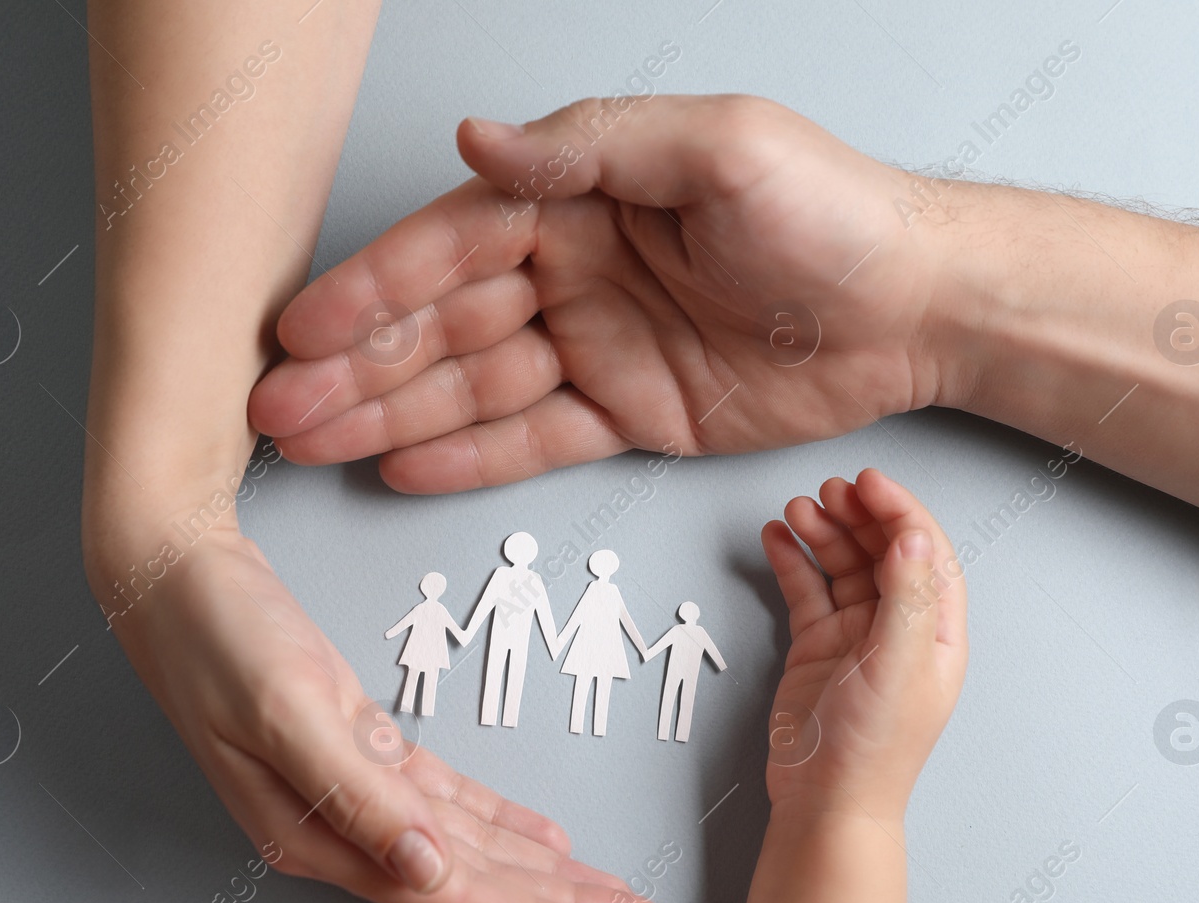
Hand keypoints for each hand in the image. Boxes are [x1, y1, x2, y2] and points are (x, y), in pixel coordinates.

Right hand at [100, 525, 663, 902]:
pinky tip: (540, 841)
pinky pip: (446, 800)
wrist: (173, 573)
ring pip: (467, 844)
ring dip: (541, 871)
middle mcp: (340, 824)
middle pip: (469, 880)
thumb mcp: (287, 711)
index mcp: (318, 831)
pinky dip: (496, 820)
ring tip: (605, 896)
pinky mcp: (360, 746)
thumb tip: (425, 872)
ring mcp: (352, 787)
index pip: (445, 893)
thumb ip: (357, 797)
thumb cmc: (217, 636)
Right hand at [249, 95, 954, 490]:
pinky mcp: (631, 413)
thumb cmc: (834, 213)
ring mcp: (598, 345)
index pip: (454, 244)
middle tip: (278, 406)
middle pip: (444, 323)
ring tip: (309, 443)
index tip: (305, 327)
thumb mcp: (718, 151)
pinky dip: (469, 456)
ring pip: (474, 386)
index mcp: (584, 198)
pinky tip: (401, 466)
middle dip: (358, 364)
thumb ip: (593, 146)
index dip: (375, 287)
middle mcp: (578, 271)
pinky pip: (534, 438)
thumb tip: (477, 141)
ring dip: (389, 413)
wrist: (920, 308)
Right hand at [759, 469, 966, 821]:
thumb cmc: (873, 749)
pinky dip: (792, 561)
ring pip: (842, 566)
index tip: (870, 483)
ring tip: (797, 509)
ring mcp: (855, 635)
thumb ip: (906, 598)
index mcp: (935, 632)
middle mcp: (898, 628)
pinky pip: (806, 591)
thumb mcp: (897, 666)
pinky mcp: (816, 646)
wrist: (826, 803)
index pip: (925, 554)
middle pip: (882, 552)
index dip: (900, 512)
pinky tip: (778, 538)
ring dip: (822, 532)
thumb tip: (912, 537)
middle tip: (829, 491)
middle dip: (858, 515)